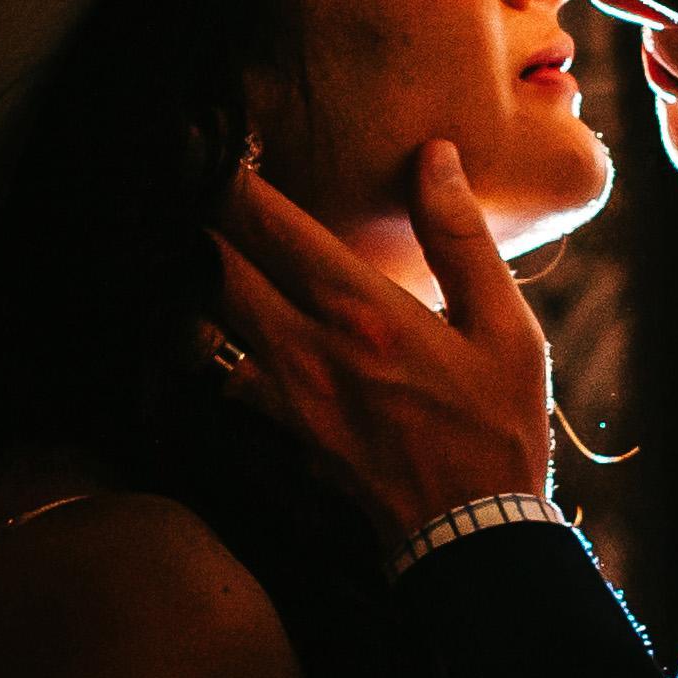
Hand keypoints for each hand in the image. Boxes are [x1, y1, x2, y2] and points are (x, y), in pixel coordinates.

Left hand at [198, 143, 557, 565]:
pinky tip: (211, 325)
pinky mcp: (283, 431)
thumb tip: (432, 156)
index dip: (225, 174)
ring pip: (206, 321)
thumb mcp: (505, 328)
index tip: (204, 139)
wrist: (474, 538)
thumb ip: (461, 238)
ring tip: (181, 239)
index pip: (268, 224)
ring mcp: (285, 395)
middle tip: (171, 178)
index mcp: (360, 309)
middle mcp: (306, 347)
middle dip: (189, 217)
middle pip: (214, 265)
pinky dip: (209, 345)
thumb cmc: (498, 428)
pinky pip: (224, 378)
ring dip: (190, 277)